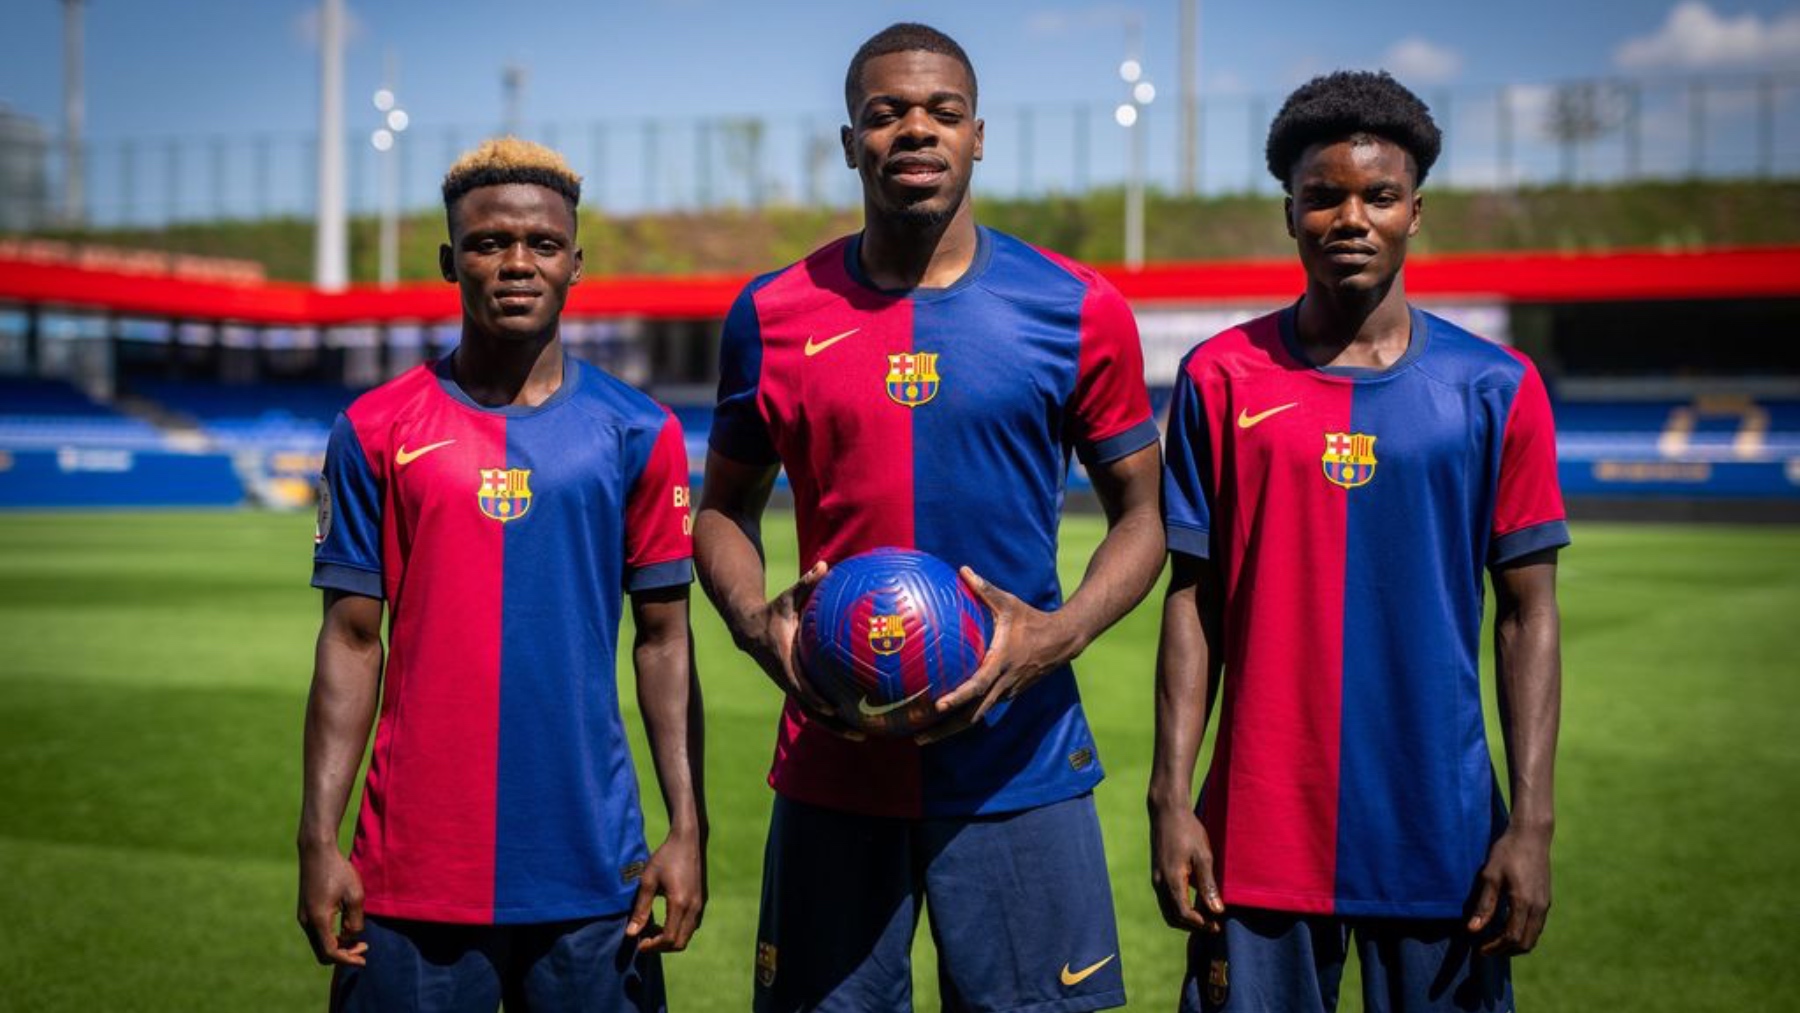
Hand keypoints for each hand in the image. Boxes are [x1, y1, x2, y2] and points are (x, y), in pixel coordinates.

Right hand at [297, 843, 367, 966]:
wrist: (316, 850)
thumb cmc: (338, 870)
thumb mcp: (355, 894)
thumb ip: (355, 919)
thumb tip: (352, 936)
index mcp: (318, 920)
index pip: (330, 952)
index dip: (348, 959)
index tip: (364, 960)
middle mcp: (307, 921)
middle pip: (323, 953)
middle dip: (343, 954)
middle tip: (364, 946)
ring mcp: (303, 916)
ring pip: (319, 943)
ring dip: (338, 945)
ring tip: (357, 937)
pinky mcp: (305, 910)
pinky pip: (317, 933)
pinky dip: (331, 936)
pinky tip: (345, 926)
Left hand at [626, 829, 706, 952]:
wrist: (689, 840)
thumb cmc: (665, 857)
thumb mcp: (647, 881)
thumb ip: (640, 909)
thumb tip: (631, 934)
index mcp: (679, 903)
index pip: (668, 939)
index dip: (652, 946)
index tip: (638, 943)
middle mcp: (693, 908)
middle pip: (680, 943)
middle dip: (661, 946)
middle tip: (645, 938)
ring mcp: (700, 905)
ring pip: (687, 936)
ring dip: (671, 939)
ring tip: (653, 928)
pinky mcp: (702, 901)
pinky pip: (692, 925)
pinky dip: (679, 930)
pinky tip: (666, 919)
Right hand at [740, 562, 862, 739]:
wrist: (749, 629)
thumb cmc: (774, 611)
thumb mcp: (787, 597)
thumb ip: (805, 584)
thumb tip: (823, 565)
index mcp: (785, 662)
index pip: (800, 685)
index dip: (815, 697)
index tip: (833, 706)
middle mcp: (788, 679)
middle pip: (810, 709)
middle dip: (833, 724)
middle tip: (859, 733)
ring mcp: (792, 686)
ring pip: (813, 713)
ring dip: (835, 727)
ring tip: (862, 736)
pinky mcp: (796, 687)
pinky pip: (816, 705)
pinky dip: (833, 715)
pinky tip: (856, 718)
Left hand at [918, 567, 1077, 742]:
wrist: (1062, 640)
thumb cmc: (1032, 619)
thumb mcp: (1008, 603)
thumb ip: (984, 589)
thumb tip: (962, 569)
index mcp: (1001, 663)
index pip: (978, 686)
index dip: (958, 697)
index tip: (938, 706)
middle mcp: (1003, 684)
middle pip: (972, 716)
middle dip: (945, 730)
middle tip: (918, 739)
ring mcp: (1006, 693)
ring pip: (977, 717)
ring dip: (951, 730)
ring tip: (923, 738)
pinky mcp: (1008, 694)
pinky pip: (983, 708)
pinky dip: (964, 716)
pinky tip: (945, 718)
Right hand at [1150, 802, 1225, 932]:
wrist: (1167, 811)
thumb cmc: (1188, 831)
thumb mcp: (1203, 856)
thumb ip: (1208, 885)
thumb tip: (1217, 911)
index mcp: (1172, 880)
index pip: (1184, 914)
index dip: (1201, 924)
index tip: (1218, 926)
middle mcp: (1160, 883)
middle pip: (1173, 917)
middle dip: (1193, 925)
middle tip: (1213, 924)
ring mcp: (1157, 878)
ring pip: (1168, 909)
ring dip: (1186, 917)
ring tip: (1207, 914)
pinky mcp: (1158, 873)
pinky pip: (1166, 899)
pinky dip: (1179, 906)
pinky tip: (1195, 899)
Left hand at [1468, 825, 1551, 955]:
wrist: (1531, 835)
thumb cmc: (1507, 852)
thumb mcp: (1489, 876)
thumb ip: (1484, 905)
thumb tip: (1473, 930)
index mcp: (1523, 902)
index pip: (1512, 938)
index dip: (1495, 947)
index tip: (1480, 949)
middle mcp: (1538, 907)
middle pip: (1526, 943)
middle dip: (1506, 950)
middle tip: (1487, 949)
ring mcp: (1545, 904)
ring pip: (1533, 936)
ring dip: (1516, 943)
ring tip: (1495, 940)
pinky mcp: (1546, 899)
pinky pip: (1537, 925)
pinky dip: (1523, 932)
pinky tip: (1507, 925)